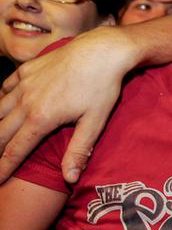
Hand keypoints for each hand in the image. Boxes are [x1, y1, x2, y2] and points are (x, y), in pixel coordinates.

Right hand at [0, 27, 135, 183]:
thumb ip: (79, 150)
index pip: (15, 150)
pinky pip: (5, 87)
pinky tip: (1, 107)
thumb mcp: (95, 122)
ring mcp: (24, 83)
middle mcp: (25, 101)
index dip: (4, 168)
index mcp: (41, 118)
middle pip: (0, 132)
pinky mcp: (27, 69)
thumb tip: (69, 178)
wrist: (101, 51)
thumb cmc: (102, 88)